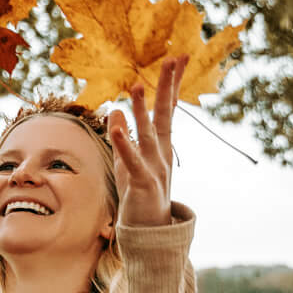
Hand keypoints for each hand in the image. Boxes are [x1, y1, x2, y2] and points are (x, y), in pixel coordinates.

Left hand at [105, 55, 184, 226]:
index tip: (177, 59)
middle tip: (172, 58)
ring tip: (136, 87)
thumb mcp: (128, 162)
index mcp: (160, 147)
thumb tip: (115, 111)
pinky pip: (132, 162)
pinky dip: (124, 145)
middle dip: (167, 87)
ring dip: (142, 111)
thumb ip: (123, 136)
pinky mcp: (142, 184)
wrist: (150, 233)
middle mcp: (162, 154)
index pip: (167, 110)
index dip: (171, 85)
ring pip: (148, 135)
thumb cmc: (139, 196)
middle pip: (165, 115)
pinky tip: (116, 128)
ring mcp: (154, 169)